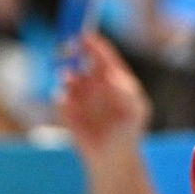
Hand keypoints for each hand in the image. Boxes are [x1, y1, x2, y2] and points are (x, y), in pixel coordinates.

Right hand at [58, 32, 150, 154]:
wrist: (112, 157)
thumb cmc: (128, 130)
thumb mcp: (134, 110)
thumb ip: (124, 92)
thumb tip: (110, 76)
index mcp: (112, 76)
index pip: (101, 54)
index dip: (93, 44)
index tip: (84, 36)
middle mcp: (93, 80)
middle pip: (80, 59)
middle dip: (72, 51)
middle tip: (67, 48)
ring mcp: (78, 94)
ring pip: (67, 76)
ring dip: (66, 73)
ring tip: (69, 77)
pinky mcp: (65, 110)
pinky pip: (60, 99)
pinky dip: (63, 98)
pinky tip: (72, 110)